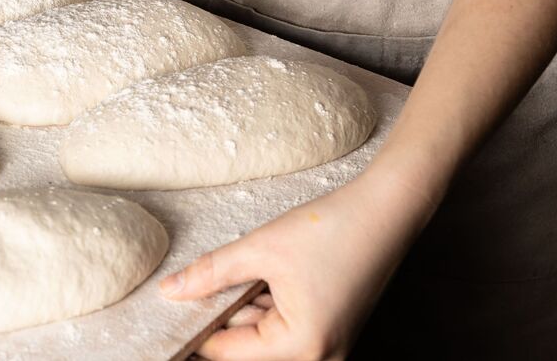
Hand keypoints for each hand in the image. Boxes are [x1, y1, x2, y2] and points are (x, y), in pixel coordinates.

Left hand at [160, 169, 431, 360]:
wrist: (386, 209)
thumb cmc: (331, 229)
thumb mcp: (260, 248)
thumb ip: (211, 273)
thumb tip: (170, 292)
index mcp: (302, 347)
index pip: (228, 351)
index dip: (196, 328)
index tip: (171, 308)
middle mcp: (321, 357)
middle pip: (249, 346)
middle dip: (226, 312)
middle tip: (215, 274)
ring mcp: (329, 345)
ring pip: (266, 334)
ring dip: (248, 304)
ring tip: (260, 264)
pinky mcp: (333, 329)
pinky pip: (286, 325)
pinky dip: (269, 301)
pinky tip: (272, 270)